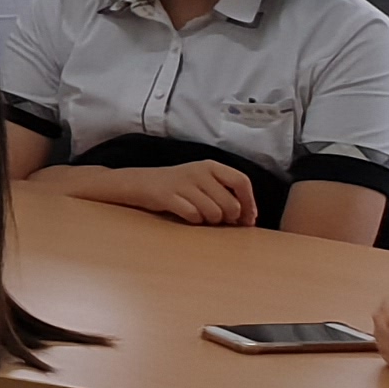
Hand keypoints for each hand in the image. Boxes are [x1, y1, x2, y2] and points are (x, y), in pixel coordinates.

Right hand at [115, 161, 259, 225]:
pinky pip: (193, 216)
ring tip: (202, 217)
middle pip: (231, 204)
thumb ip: (226, 193)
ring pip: (214, 213)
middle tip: (220, 220)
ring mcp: (182, 183)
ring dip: (211, 221)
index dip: (249, 203)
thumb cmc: (179, 187)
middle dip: (229, 218)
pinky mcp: (167, 196)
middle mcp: (198, 171)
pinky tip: (188, 216)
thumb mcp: (204, 181)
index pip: (242, 182)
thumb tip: (248, 218)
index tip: (248, 219)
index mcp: (211, 166)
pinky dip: (194, 220)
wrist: (139, 183)